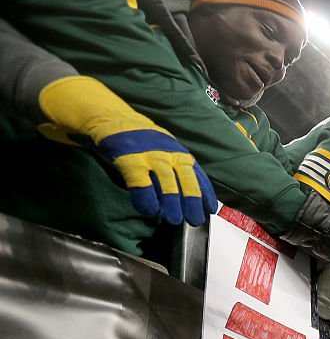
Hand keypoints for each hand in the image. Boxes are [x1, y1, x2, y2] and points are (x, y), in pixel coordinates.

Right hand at [37, 76, 216, 225]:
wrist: (110, 117)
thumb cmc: (140, 140)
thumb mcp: (165, 150)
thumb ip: (175, 168)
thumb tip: (186, 198)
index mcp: (179, 152)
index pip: (197, 175)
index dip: (205, 193)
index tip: (210, 209)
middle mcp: (168, 153)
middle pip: (186, 179)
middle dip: (192, 201)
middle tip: (195, 220)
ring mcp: (149, 155)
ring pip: (166, 182)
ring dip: (171, 203)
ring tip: (173, 220)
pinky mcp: (129, 159)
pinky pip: (140, 182)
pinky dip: (146, 198)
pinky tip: (149, 211)